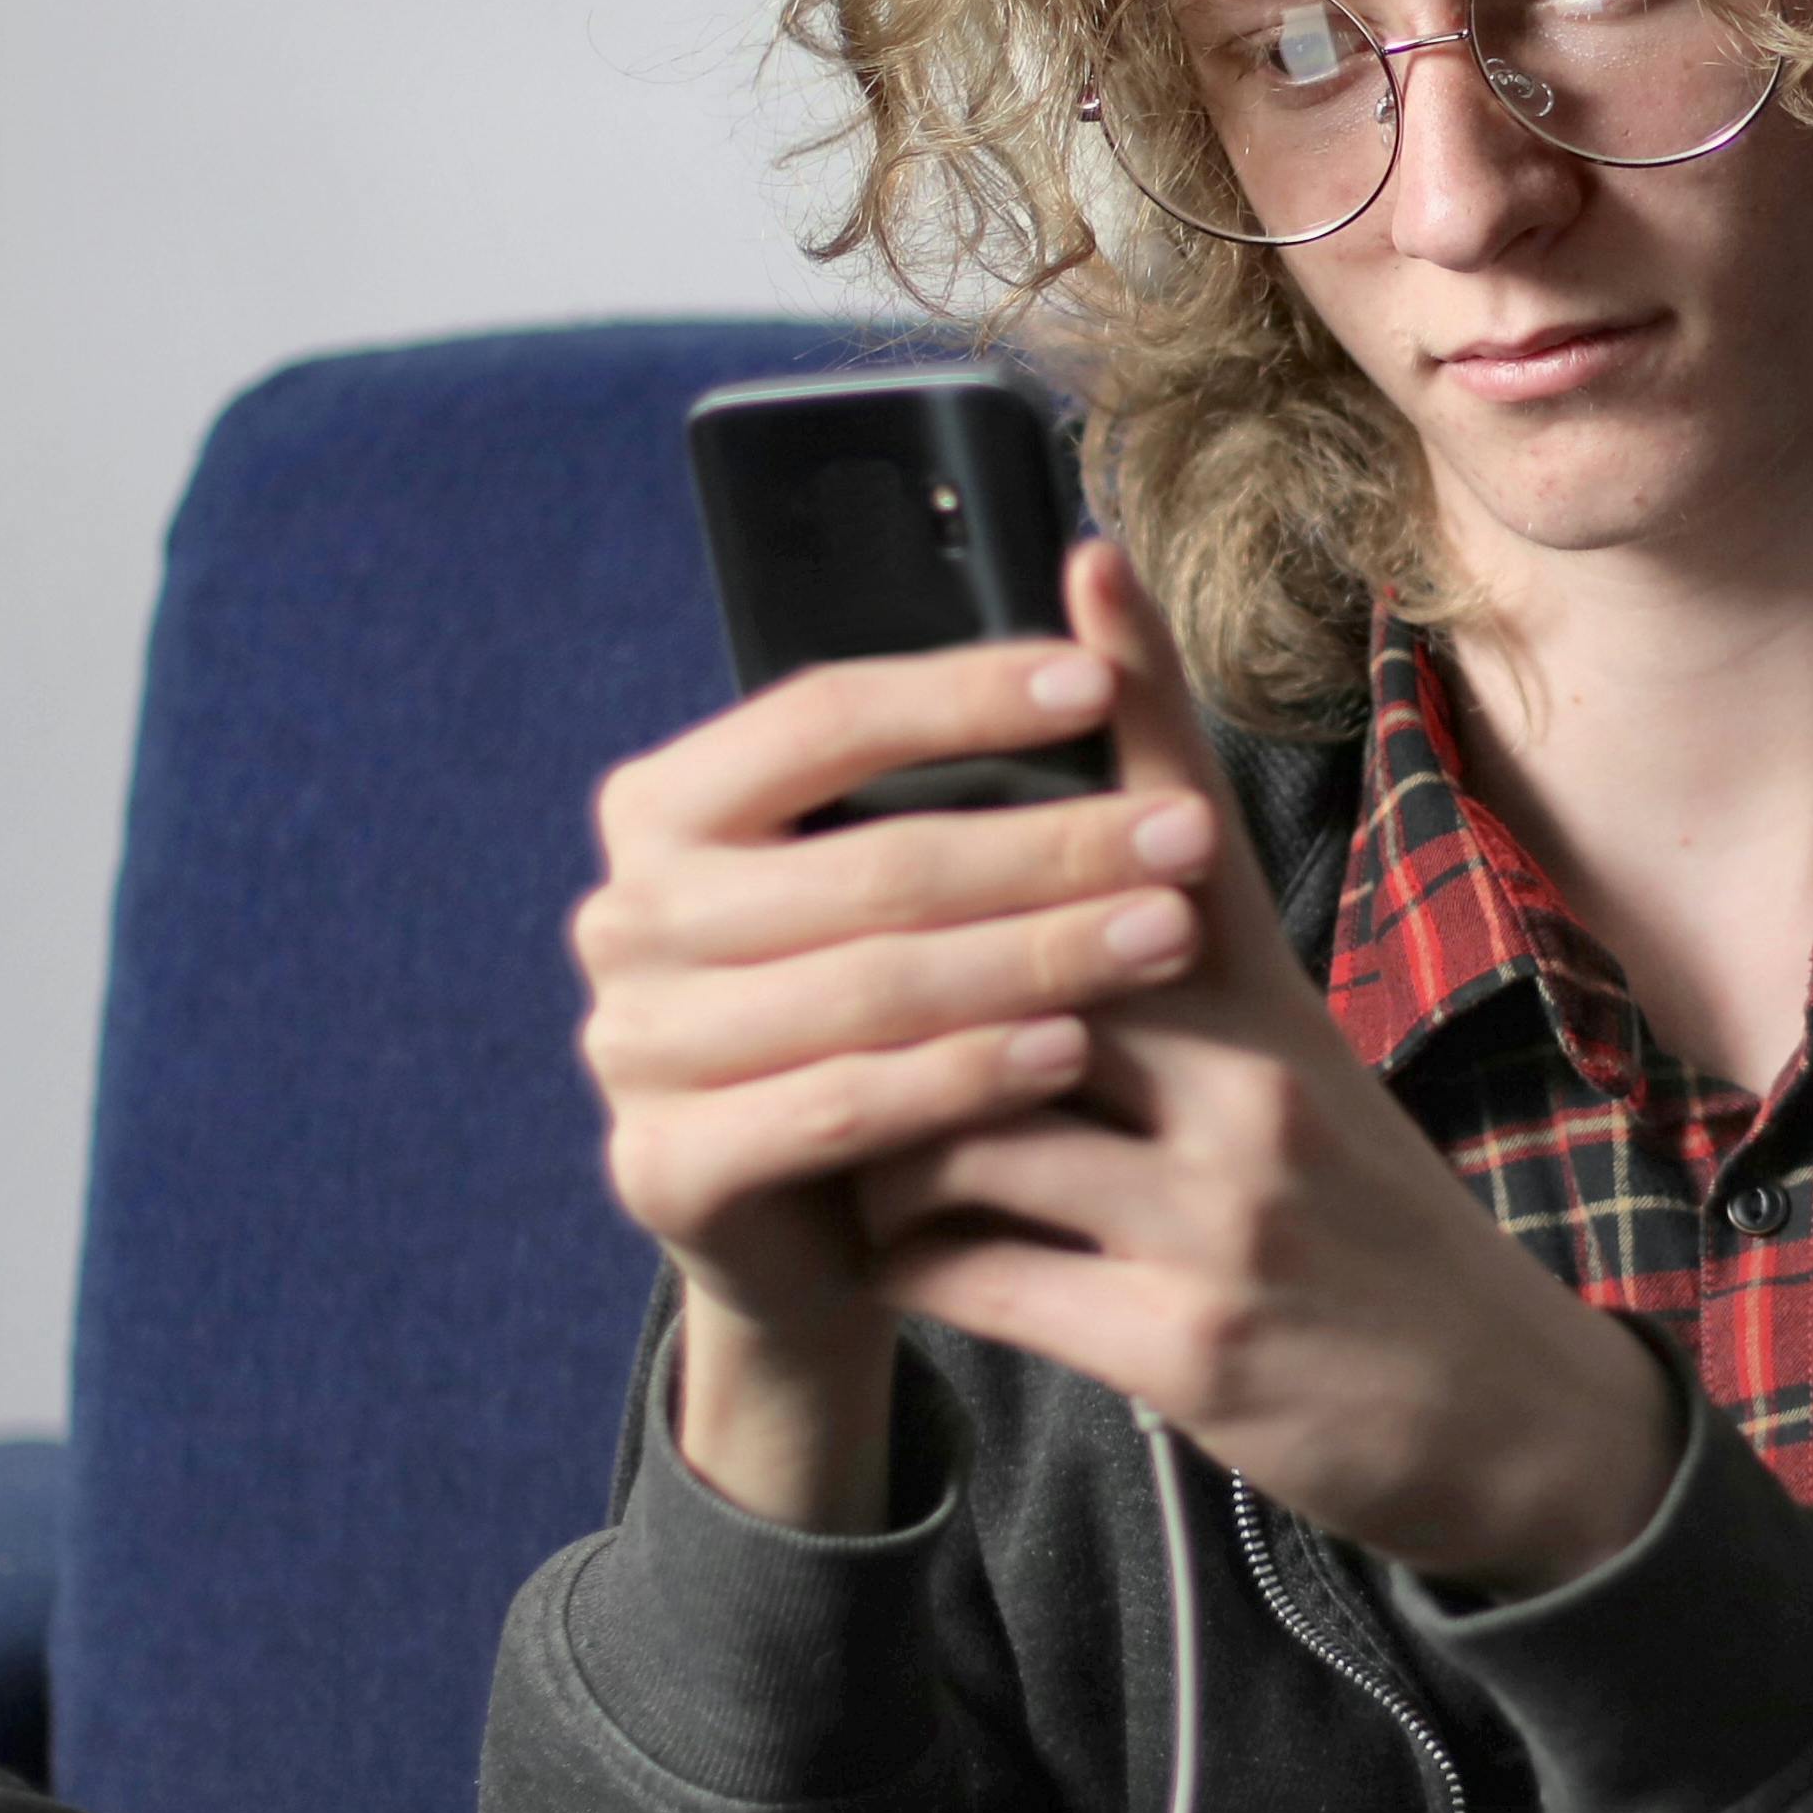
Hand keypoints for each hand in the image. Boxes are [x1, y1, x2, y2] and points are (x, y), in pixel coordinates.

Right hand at [572, 606, 1229, 1526]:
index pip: (820, 718)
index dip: (963, 696)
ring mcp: (632, 1047)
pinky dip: (966, 1076)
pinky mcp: (666, 1167)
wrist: (815, 1233)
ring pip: (867, 985)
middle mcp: (626, 915)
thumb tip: (1095, 579)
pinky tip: (1072, 1052)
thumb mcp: (904, 888)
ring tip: (1165, 935)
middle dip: (1047, 848)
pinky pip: (839, 1106)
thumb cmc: (880, 1019)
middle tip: (1186, 837)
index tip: (1099, 679)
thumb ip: (959, 770)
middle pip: (869, 864)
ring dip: (1035, 958)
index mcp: (667, 808)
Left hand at [843, 541, 1681, 1596]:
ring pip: (964, 1128)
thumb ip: (1187, 978)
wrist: (1497, 1415)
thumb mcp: (1298, 1075)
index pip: (1189, 823)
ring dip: (884, 1148)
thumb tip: (1068, 870)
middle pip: (1032, 966)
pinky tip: (901, 1263)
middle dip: (904, 982)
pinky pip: (972, 1273)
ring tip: (865, 1160)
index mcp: (1270, 1010)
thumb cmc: (1359, 1229)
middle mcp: (1253, 1088)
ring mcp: (1220, 1215)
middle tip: (806, 989)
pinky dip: (909, 1264)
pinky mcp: (1181, 1343)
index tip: (1081, 558)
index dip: (1134, 687)